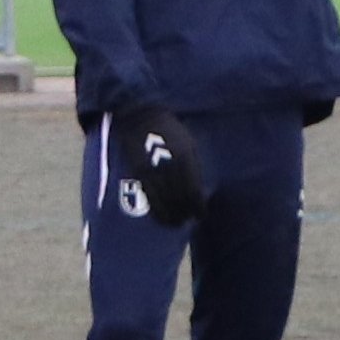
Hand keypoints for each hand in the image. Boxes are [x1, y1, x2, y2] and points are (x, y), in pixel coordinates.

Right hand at [104, 104, 209, 227]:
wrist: (140, 115)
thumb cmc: (169, 129)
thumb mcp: (188, 141)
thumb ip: (194, 165)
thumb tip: (200, 190)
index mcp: (186, 156)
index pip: (194, 190)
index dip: (198, 207)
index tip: (200, 216)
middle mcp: (170, 164)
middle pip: (180, 198)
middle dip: (185, 213)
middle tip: (187, 221)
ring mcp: (153, 168)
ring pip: (164, 200)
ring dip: (171, 216)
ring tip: (175, 224)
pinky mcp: (139, 171)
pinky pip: (150, 196)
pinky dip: (157, 210)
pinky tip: (161, 217)